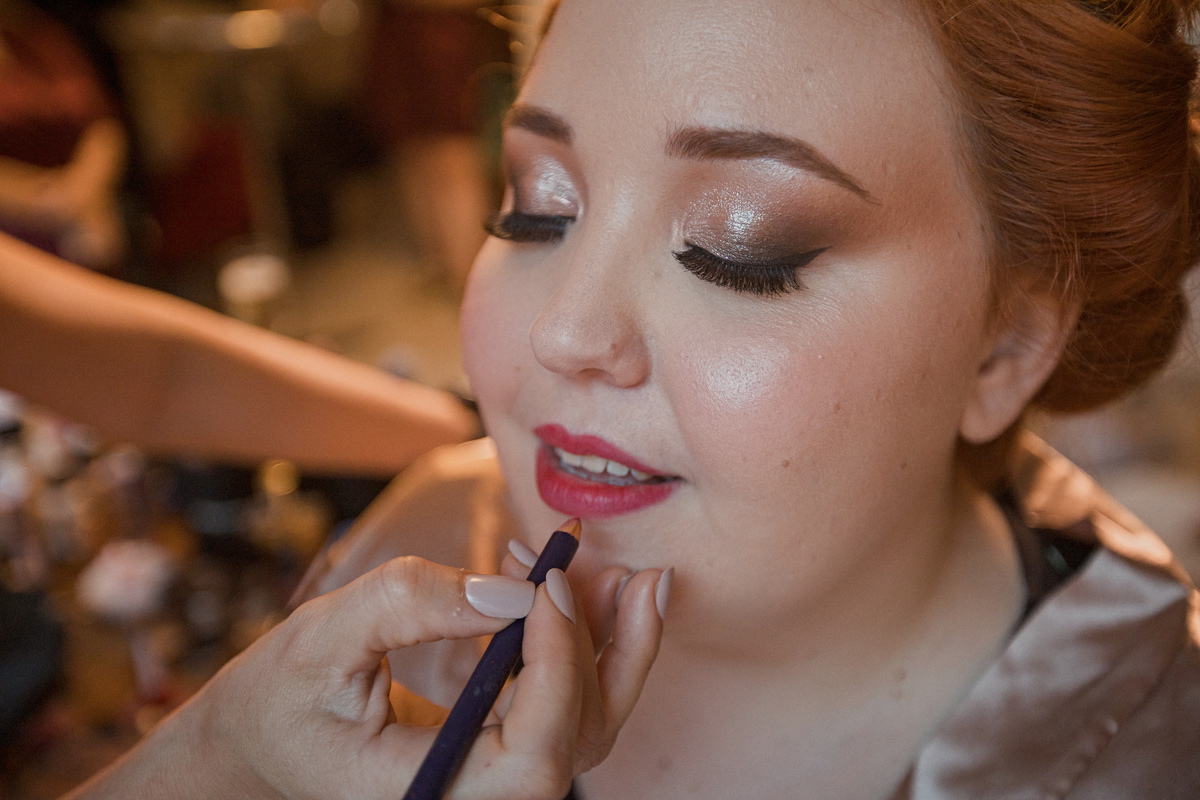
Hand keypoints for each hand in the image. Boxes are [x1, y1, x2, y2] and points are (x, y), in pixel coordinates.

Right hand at [65, 555, 667, 799]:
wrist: (256, 739)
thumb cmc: (279, 698)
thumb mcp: (325, 639)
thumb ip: (414, 605)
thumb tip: (512, 591)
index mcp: (433, 795)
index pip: (534, 752)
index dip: (561, 664)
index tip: (552, 582)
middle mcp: (476, 797)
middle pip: (581, 739)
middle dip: (616, 652)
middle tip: (639, 575)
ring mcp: (490, 778)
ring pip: (583, 723)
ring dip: (609, 644)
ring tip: (615, 572)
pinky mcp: (496, 749)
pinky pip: (558, 705)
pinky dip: (575, 646)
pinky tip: (568, 588)